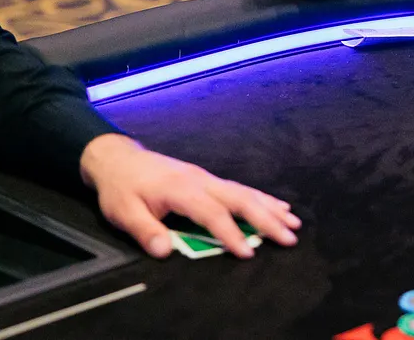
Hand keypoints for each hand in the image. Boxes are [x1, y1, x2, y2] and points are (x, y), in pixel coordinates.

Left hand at [78, 134, 299, 258]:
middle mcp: (200, 180)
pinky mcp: (208, 178)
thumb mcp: (124, 211)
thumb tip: (164, 251)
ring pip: (244, 192)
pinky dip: (262, 198)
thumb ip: (145, 230)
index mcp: (181, 189)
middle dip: (267, 218)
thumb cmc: (121, 188)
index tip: (247, 253)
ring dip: (270, 207)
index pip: (212, 213)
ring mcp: (206, 177)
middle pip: (239, 199)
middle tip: (290, 236)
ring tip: (294, 222)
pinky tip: (277, 205)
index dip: (230, 234)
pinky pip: (240, 188)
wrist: (119, 159)